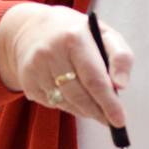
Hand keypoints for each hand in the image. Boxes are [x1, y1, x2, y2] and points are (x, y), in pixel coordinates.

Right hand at [0, 2, 132, 126]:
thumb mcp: (105, 34)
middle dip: (99, 112)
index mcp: (74, 38)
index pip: (94, 79)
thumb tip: (121, 85)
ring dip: (85, 110)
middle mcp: (51, 52)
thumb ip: (121, 57)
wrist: (32, 28)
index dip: (108, 103)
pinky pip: (53, 104)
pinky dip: (68, 105)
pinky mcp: (27, 81)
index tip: (120, 120)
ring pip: (66, 103)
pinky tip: (73, 95)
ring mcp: (36, 68)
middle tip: (111, 120)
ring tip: (95, 106)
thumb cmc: (77, 33)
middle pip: (79, 96)